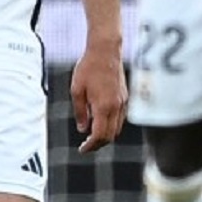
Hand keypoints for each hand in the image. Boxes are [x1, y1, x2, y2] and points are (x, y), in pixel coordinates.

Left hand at [71, 38, 127, 152]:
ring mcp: (123, 103)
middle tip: (85, 146)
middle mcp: (116, 107)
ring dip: (105, 135)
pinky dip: (110, 126)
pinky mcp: (125, 98)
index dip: (91, 146)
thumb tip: (82, 130)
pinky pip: (120, 119)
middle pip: (110, 136)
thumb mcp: (76, 90)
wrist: (105, 51)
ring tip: (91, 136)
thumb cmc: (88, 68)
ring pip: (117, 129)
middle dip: (98, 144)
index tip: (82, 149)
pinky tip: (99, 122)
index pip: (100, 135)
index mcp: (103, 106)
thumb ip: (80, 112)